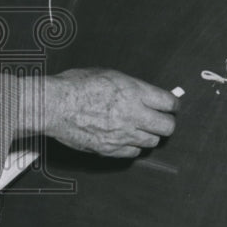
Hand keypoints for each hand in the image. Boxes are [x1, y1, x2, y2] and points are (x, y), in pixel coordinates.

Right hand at [39, 68, 178, 157]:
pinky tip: (124, 138)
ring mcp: (123, 134)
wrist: (54, 106)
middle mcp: (133, 114)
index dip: (172, 105)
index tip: (170, 106)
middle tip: (159, 120)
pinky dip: (132, 146)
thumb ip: (130, 86)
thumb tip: (143, 93)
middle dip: (166, 123)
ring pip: (152, 142)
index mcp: (134, 92)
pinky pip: (133, 153)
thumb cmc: (74, 86)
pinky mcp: (111, 149)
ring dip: (148, 135)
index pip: (169, 103)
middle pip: (167, 127)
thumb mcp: (107, 74)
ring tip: (139, 129)